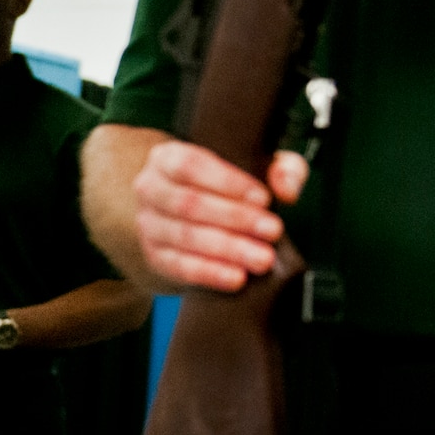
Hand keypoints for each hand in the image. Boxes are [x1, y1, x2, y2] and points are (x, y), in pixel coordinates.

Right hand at [133, 140, 308, 292]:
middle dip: (236, 219)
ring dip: (228, 250)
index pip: (192, 165)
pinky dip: (210, 273)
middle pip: (189, 204)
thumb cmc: (228, 183)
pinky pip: (180, 267)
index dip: (229, 182)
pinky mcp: (154, 256)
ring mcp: (148, 225)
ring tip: (263, 258)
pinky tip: (237, 277)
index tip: (264, 198)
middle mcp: (150, 188)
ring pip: (186, 237)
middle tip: (273, 231)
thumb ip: (280, 168)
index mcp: (167, 157)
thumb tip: (286, 188)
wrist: (194, 213)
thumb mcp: (256, 165)